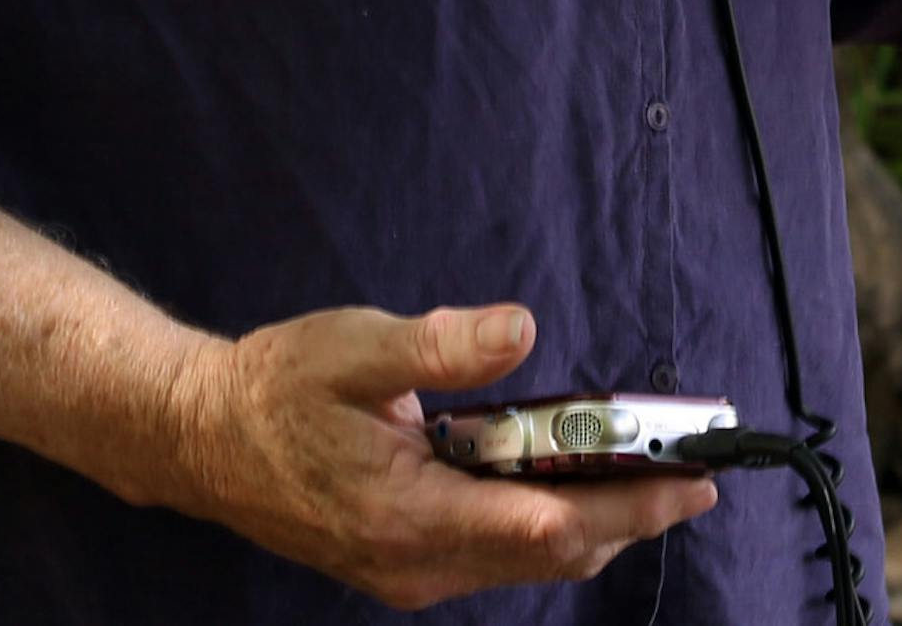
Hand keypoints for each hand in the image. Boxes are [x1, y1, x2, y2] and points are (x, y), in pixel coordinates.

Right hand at [168, 301, 717, 609]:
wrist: (205, 439)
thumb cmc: (278, 387)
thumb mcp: (358, 348)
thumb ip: (442, 345)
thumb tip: (521, 328)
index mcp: (411, 514)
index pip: (548, 522)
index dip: (629, 503)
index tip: (690, 480)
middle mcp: (420, 563)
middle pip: (554, 552)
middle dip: (631, 517)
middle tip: (697, 480)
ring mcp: (413, 572)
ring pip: (530, 561)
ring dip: (596, 523)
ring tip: (652, 479)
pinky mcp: (406, 563)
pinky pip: (499, 555)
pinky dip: (549, 524)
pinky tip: (570, 482)